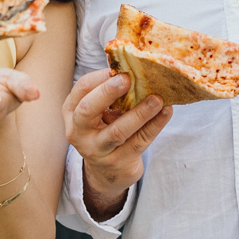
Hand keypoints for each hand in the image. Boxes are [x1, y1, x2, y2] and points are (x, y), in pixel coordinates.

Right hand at [63, 68, 171, 218]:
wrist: (107, 171)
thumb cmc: (104, 130)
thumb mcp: (98, 112)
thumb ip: (109, 93)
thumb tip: (134, 67)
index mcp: (72, 113)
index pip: (81, 90)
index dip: (100, 78)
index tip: (119, 68)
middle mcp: (79, 133)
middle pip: (88, 110)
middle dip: (107, 92)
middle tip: (128, 79)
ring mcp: (98, 151)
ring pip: (118, 131)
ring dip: (140, 113)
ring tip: (157, 99)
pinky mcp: (118, 163)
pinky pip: (139, 142)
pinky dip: (154, 126)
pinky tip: (166, 112)